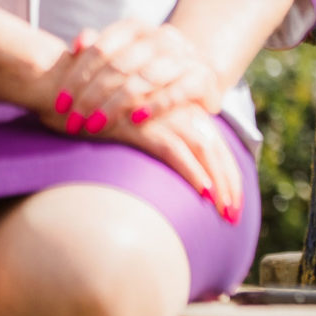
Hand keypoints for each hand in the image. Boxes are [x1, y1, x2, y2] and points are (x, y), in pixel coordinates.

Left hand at [45, 18, 221, 134]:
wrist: (193, 76)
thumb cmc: (144, 69)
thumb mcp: (120, 56)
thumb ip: (98, 50)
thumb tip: (78, 43)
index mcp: (138, 28)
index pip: (101, 48)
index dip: (77, 76)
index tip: (60, 103)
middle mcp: (163, 37)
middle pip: (119, 66)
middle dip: (91, 96)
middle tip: (73, 121)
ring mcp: (185, 56)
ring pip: (143, 79)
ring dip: (114, 105)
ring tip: (94, 126)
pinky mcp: (203, 78)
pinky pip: (176, 92)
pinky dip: (154, 106)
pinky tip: (134, 120)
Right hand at [111, 101, 244, 221]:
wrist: (79, 98)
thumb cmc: (111, 119)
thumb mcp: (146, 130)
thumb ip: (167, 146)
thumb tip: (179, 177)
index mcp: (189, 116)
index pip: (218, 150)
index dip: (230, 178)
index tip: (235, 205)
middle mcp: (184, 114)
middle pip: (217, 153)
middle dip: (229, 185)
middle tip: (233, 217)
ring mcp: (166, 118)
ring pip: (204, 151)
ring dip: (217, 182)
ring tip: (224, 210)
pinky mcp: (144, 126)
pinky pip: (175, 151)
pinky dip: (191, 170)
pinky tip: (203, 191)